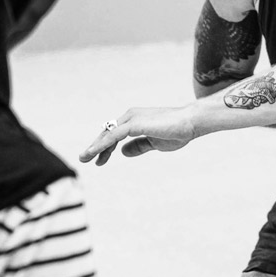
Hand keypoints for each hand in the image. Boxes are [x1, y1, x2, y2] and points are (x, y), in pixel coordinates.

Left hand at [79, 107, 197, 165]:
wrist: (191, 123)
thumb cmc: (177, 131)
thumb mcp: (154, 143)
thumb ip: (138, 146)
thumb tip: (123, 152)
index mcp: (135, 120)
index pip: (115, 134)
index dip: (105, 147)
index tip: (99, 160)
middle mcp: (131, 116)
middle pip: (108, 133)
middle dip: (96, 147)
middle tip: (84, 159)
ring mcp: (132, 119)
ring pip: (108, 134)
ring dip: (95, 146)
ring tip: (85, 158)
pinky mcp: (135, 124)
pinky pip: (114, 136)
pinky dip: (103, 144)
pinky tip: (95, 153)